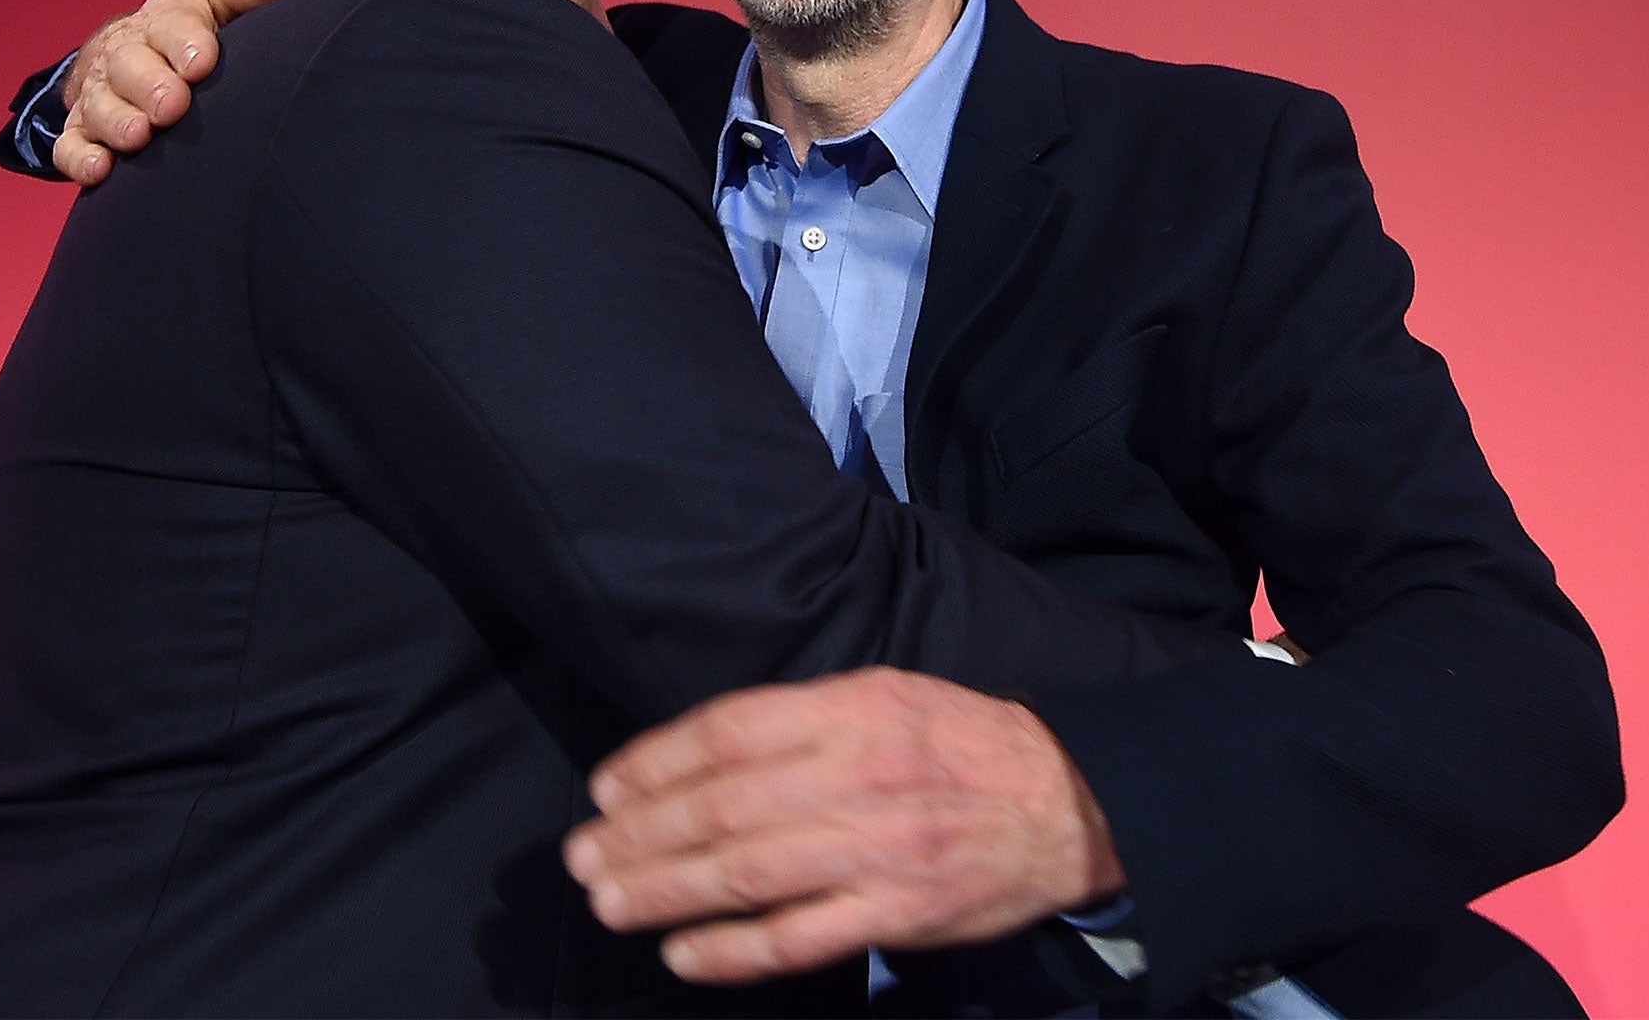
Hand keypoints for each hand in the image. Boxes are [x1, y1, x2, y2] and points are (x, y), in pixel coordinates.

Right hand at [53, 0, 294, 183]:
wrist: (136, 50)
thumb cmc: (187, 30)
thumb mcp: (213, 2)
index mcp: (160, 23)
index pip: (170, 26)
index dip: (184, 43)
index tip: (202, 62)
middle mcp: (125, 57)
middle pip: (128, 66)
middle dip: (149, 86)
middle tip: (171, 105)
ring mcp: (100, 94)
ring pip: (100, 106)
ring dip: (116, 122)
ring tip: (138, 137)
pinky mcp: (84, 130)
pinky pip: (72, 146)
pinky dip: (81, 158)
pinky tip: (100, 170)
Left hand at [563, 667, 1125, 984]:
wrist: (1064, 801)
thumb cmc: (961, 743)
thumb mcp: (888, 695)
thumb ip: (804, 719)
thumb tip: (704, 754)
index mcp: (852, 709)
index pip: (730, 731)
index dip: (658, 760)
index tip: (608, 788)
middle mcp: (858, 774)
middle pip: (725, 806)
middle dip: (642, 834)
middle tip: (583, 857)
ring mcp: (877, 849)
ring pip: (749, 873)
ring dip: (667, 890)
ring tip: (609, 900)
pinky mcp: (897, 912)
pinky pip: (799, 937)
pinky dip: (733, 951)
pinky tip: (682, 953)